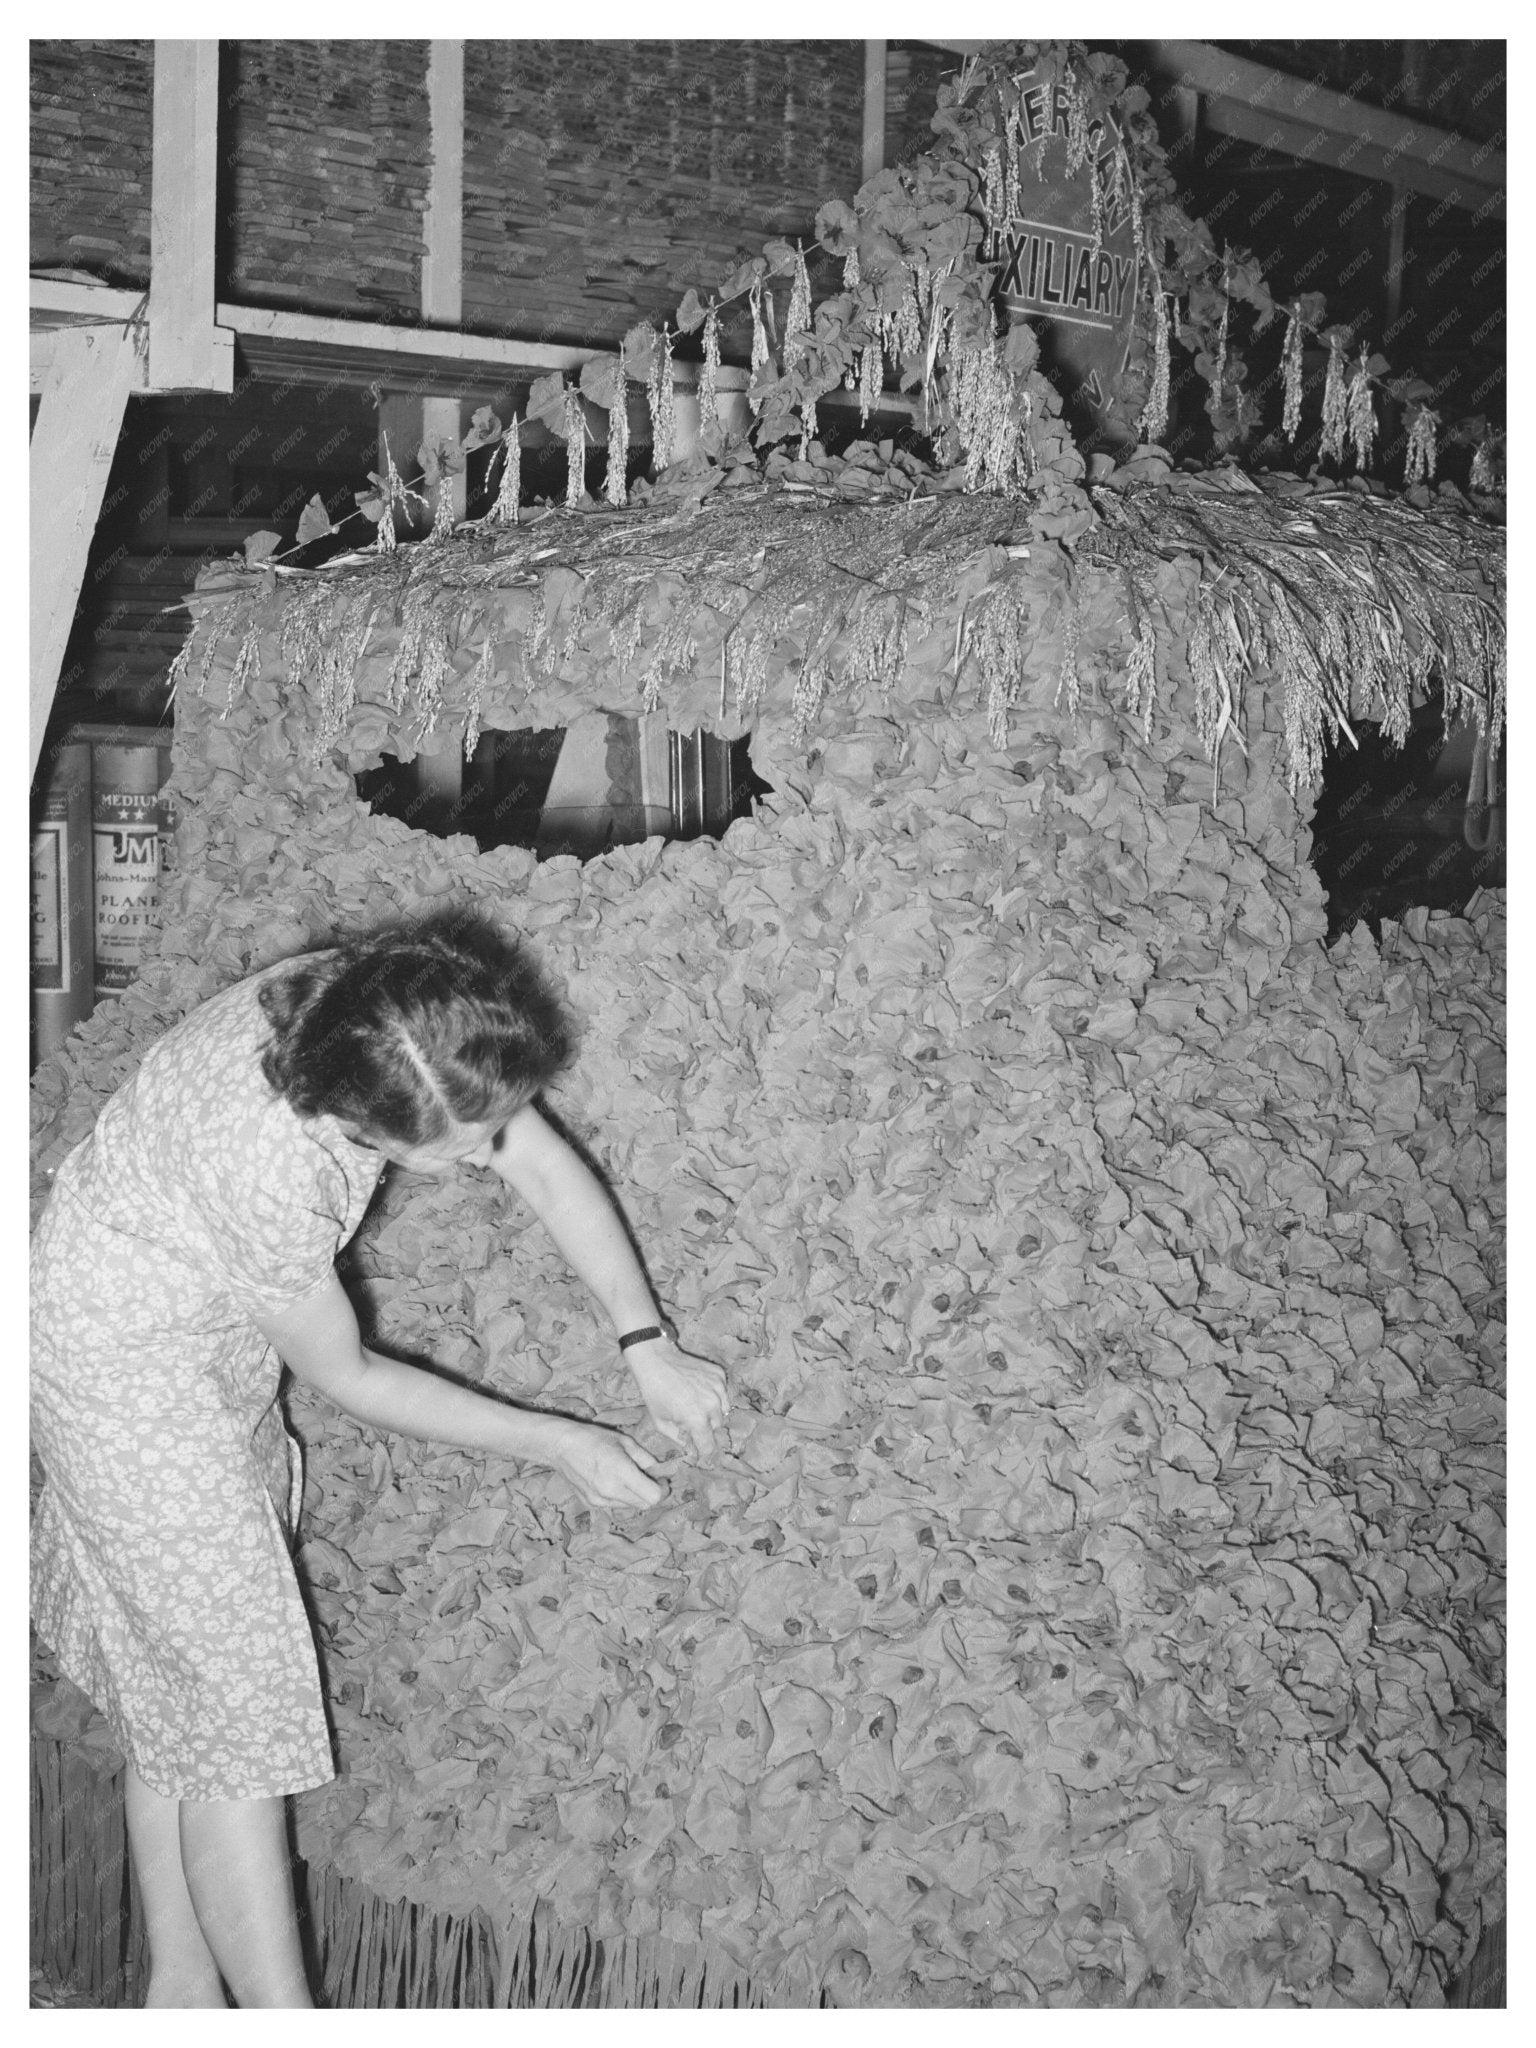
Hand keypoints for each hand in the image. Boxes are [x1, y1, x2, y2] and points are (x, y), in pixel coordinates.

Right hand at [542, 1418, 665, 1509]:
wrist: (561, 1446)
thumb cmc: (594, 1438)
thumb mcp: (625, 1442)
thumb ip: (646, 1459)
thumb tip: (660, 1472)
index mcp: (621, 1472)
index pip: (653, 1496)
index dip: (662, 1489)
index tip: (661, 1479)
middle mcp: (610, 1491)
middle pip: (644, 1505)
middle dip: (651, 1493)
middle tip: (649, 1478)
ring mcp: (599, 1501)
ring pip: (630, 1506)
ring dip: (635, 1495)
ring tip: (627, 1477)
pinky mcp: (591, 1504)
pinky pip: (615, 1505)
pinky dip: (620, 1496)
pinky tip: (611, 1480)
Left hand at [625, 1338, 728, 1459]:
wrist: (656, 1360)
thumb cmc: (654, 1393)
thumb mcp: (660, 1422)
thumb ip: (678, 1439)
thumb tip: (691, 1448)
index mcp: (697, 1420)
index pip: (709, 1446)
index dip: (704, 1450)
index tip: (699, 1448)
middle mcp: (712, 1405)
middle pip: (717, 1427)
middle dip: (706, 1427)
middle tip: (692, 1419)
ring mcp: (718, 1388)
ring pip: (723, 1409)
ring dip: (713, 1411)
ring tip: (696, 1402)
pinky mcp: (719, 1374)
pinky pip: (723, 1392)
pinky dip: (715, 1394)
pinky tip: (700, 1388)